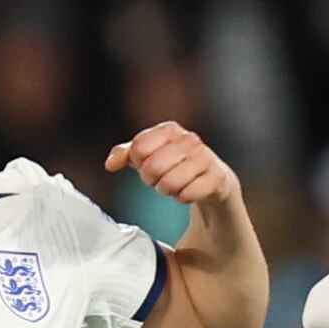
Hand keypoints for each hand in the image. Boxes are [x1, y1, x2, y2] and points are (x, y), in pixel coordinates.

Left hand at [108, 122, 238, 205]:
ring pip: (170, 182)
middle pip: (153, 166)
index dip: (138, 162)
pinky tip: (188, 192)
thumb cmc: (175, 163)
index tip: (145, 164)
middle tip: (158, 180)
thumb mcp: (147, 155)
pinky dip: (183, 197)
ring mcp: (206, 158)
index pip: (139, 148)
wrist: (212, 177)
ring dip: (167, 190)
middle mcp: (190, 140)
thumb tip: (111, 164)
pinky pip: (188, 194)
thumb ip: (124, 155)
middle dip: (150, 179)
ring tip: (173, 186)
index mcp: (170, 129)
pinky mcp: (218, 178)